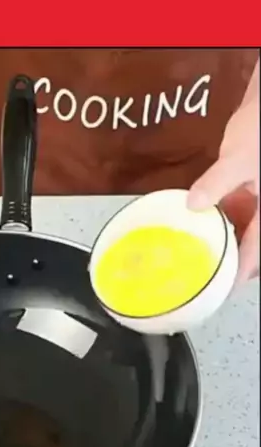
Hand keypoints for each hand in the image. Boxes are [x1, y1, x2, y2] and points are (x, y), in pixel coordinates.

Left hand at [188, 63, 258, 282]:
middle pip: (253, 245)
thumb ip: (216, 183)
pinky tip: (202, 223)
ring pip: (245, 230)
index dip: (241, 272)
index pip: (256, 251)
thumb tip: (192, 205)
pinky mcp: (251, 189)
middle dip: (233, 261)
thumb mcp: (238, 158)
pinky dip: (223, 220)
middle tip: (208, 275)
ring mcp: (259, 200)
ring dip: (226, 241)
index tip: (223, 289)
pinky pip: (238, 212)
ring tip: (201, 254)